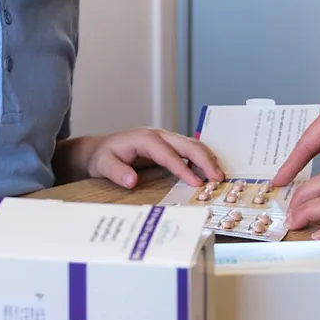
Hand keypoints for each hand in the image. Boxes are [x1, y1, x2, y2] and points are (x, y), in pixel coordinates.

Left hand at [85, 127, 223, 188]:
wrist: (101, 148)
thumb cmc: (103, 155)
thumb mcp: (103, 164)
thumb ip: (116, 172)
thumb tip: (131, 181)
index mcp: (145, 139)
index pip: (169, 154)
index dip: (183, 169)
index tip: (196, 183)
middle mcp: (159, 135)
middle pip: (188, 144)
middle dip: (205, 160)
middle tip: (217, 178)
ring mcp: (165, 139)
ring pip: (193, 145)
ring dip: (207, 159)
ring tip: (218, 176)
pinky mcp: (169, 146)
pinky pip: (190, 150)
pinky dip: (202, 159)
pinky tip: (209, 172)